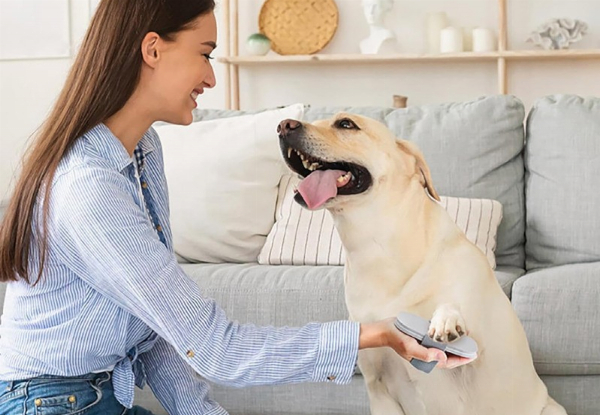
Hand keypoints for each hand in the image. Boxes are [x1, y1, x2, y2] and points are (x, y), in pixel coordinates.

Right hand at [358, 317, 475, 368]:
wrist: (385, 329)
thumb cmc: (397, 339)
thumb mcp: (410, 347)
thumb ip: (425, 354)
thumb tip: (443, 357)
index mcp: (426, 358)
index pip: (447, 362)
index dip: (461, 359)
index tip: (472, 355)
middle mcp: (428, 352)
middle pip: (448, 355)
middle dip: (460, 352)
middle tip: (472, 348)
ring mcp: (426, 344)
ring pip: (444, 346)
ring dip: (454, 344)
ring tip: (466, 340)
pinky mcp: (423, 336)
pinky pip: (437, 337)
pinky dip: (445, 335)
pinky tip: (452, 330)